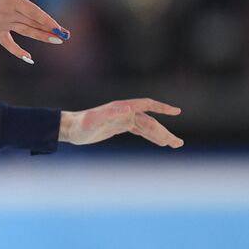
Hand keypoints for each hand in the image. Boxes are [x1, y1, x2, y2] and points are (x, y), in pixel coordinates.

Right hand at [0, 0, 68, 63]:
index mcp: (13, 1)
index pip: (35, 13)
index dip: (49, 21)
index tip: (60, 28)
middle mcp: (10, 14)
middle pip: (34, 23)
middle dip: (51, 30)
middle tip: (66, 36)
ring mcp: (4, 24)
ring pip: (26, 32)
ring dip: (42, 37)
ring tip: (56, 41)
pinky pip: (8, 43)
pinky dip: (18, 51)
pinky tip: (29, 58)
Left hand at [59, 99, 183, 147]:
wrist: (71, 129)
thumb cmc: (82, 124)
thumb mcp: (94, 120)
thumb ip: (110, 114)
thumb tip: (129, 108)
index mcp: (122, 108)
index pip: (147, 105)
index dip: (162, 108)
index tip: (176, 112)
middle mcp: (125, 112)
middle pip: (150, 121)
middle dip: (164, 132)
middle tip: (177, 143)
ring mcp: (123, 119)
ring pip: (147, 127)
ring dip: (161, 135)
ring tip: (175, 144)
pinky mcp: (120, 127)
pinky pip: (140, 131)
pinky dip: (151, 136)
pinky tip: (159, 143)